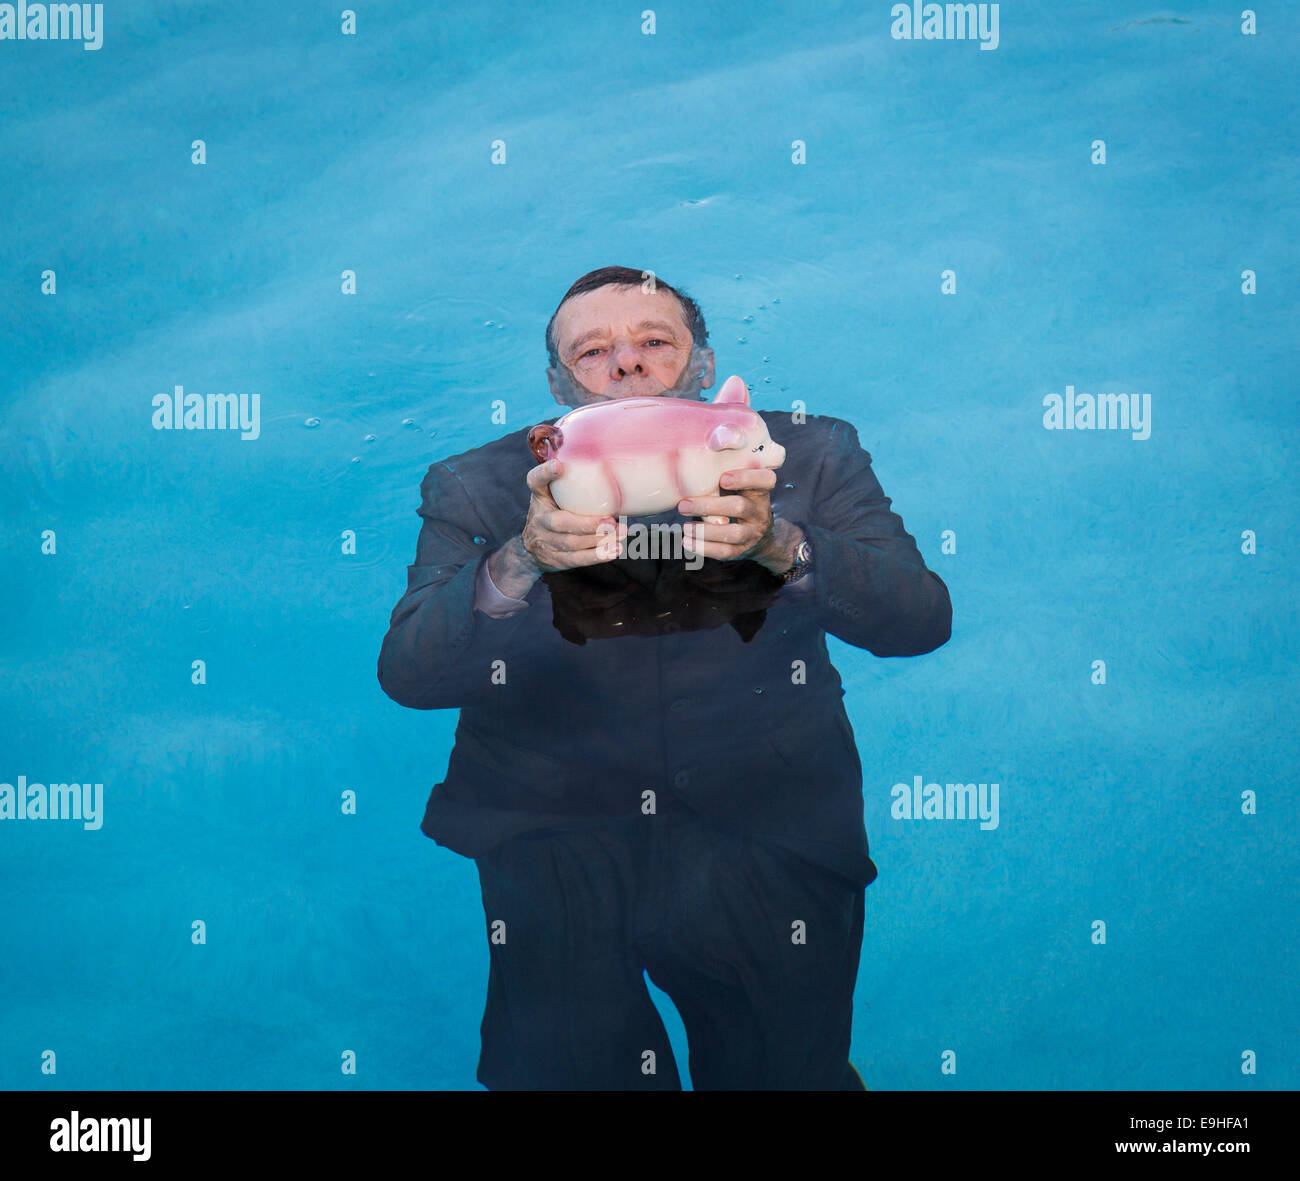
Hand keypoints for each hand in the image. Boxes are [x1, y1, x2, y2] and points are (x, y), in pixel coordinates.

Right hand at [520, 458, 626, 572]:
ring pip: (571, 542)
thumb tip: (607, 460)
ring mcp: (545, 541)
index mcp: (539, 496)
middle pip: (559, 522)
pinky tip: (614, 550)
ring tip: (621, 533)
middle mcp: (539, 518)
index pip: (535, 481)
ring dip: (598, 539)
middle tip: (610, 520)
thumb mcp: (554, 493)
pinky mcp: (554, 558)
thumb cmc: (554, 511)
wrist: (532, 548)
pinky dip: (597, 555)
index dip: (545, 473)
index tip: (559, 466)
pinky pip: (576, 559)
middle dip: (586, 523)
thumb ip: (571, 479)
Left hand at [676, 468, 799, 572]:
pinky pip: (725, 551)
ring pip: (733, 533)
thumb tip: (688, 467)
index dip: (745, 478)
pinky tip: (687, 542)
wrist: (757, 533)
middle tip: (683, 505)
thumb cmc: (738, 499)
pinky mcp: (742, 550)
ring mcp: (753, 533)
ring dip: (706, 530)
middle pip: (739, 507)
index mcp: (760, 490)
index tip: (723, 478)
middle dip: (709, 506)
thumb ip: (723, 475)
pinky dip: (704, 548)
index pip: (765, 480)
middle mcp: (760, 511)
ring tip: (685, 526)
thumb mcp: (739, 486)